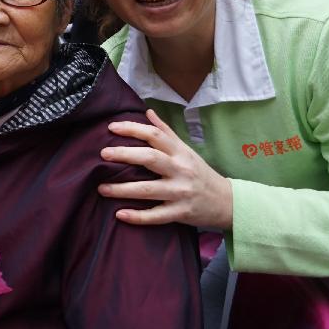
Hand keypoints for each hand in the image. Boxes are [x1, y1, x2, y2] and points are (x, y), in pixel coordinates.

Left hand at [97, 109, 233, 229]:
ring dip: (122, 189)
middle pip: (150, 158)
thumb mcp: (186, 150)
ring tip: (101, 188)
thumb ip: (166, 132)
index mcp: (180, 152)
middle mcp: (180, 170)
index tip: (111, 128)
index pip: (154, 135)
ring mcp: (180, 192)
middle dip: (125, 155)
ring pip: (148, 189)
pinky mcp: (180, 213)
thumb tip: (148, 111)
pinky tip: (119, 214)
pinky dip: (138, 216)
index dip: (132, 129)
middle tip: (103, 154)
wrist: (227, 202)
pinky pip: (156, 216)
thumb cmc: (200, 173)